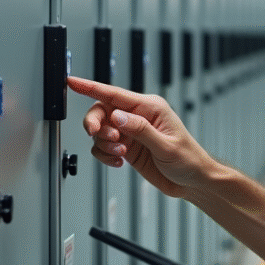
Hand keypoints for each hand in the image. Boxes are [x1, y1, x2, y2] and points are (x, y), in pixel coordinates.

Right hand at [67, 76, 217, 199]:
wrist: (192, 182)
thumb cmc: (188, 160)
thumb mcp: (166, 145)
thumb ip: (140, 130)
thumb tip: (117, 116)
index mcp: (150, 107)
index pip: (114, 93)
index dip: (90, 87)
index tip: (71, 82)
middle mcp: (138, 116)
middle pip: (102, 111)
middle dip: (95, 124)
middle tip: (100, 137)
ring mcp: (131, 132)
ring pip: (101, 131)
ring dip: (104, 144)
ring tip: (120, 154)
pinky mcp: (127, 147)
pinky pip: (104, 147)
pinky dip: (105, 155)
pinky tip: (119, 162)